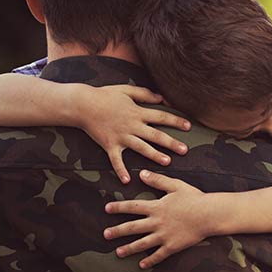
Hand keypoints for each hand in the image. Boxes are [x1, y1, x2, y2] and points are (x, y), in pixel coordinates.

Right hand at [76, 85, 190, 183]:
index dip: (176, 121)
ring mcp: (121, 137)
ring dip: (154, 156)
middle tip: (185, 150)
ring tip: (167, 162)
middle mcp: (132, 126)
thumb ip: (145, 94)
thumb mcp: (127, 90)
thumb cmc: (104, 95)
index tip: (189, 127)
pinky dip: (120, 171)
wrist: (82, 105)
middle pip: (156, 135)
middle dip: (171, 143)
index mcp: (137, 112)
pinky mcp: (109, 145)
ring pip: (141, 148)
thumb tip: (162, 98)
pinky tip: (127, 181)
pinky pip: (116, 160)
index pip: (161, 117)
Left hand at [103, 170, 211, 267]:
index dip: (119, 207)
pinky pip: (159, 255)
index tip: (107, 208)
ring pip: (142, 244)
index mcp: (156, 207)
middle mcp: (157, 222)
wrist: (209, 214)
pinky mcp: (173, 246)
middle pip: (133, 228)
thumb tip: (141, 174)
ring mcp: (164, 236)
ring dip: (129, 248)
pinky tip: (141, 265)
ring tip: (118, 252)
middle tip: (105, 234)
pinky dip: (150, 260)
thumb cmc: (194, 198)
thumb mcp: (175, 185)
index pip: (133, 207)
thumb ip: (157, 180)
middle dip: (117, 231)